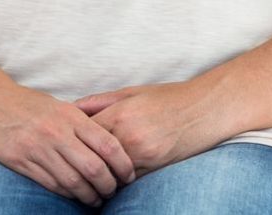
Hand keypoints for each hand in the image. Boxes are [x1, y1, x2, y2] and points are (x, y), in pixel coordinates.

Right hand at [0, 84, 136, 206]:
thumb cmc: (27, 103)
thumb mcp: (58, 105)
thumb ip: (82, 122)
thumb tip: (111, 146)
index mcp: (69, 116)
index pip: (108, 145)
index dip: (123, 165)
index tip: (128, 176)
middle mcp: (55, 132)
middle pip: (94, 169)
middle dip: (109, 186)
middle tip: (112, 191)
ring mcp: (37, 148)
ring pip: (74, 182)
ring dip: (89, 196)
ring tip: (95, 199)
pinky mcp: (21, 161)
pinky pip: (52, 185)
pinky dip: (68, 194)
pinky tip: (74, 195)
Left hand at [73, 81, 222, 178]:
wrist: (204, 110)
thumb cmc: (167, 97)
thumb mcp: (130, 92)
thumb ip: (99, 101)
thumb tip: (72, 108)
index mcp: (119, 115)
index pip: (83, 132)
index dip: (73, 136)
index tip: (67, 138)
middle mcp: (129, 137)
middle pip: (93, 154)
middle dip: (82, 156)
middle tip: (71, 158)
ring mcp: (143, 155)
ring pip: (109, 171)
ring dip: (99, 171)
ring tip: (89, 169)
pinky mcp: (156, 168)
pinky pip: (130, 181)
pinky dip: (118, 179)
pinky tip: (112, 174)